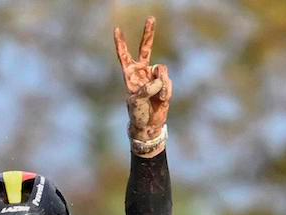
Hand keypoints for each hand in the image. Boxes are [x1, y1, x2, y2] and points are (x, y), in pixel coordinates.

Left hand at [114, 18, 170, 148]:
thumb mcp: (136, 102)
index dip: (120, 43)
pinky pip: (168, 81)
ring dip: (161, 84)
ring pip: (161, 69)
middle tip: (151, 18)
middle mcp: (142, 71)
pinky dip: (166, 91)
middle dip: (148, 33)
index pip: (124, 55)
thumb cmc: (137, 113)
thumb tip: (157, 80)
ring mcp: (154, 76)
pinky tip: (162, 100)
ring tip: (159, 97)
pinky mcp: (164, 83)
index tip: (117, 29)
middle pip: (145, 48)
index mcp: (130, 74)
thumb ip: (146, 89)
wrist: (150, 124)